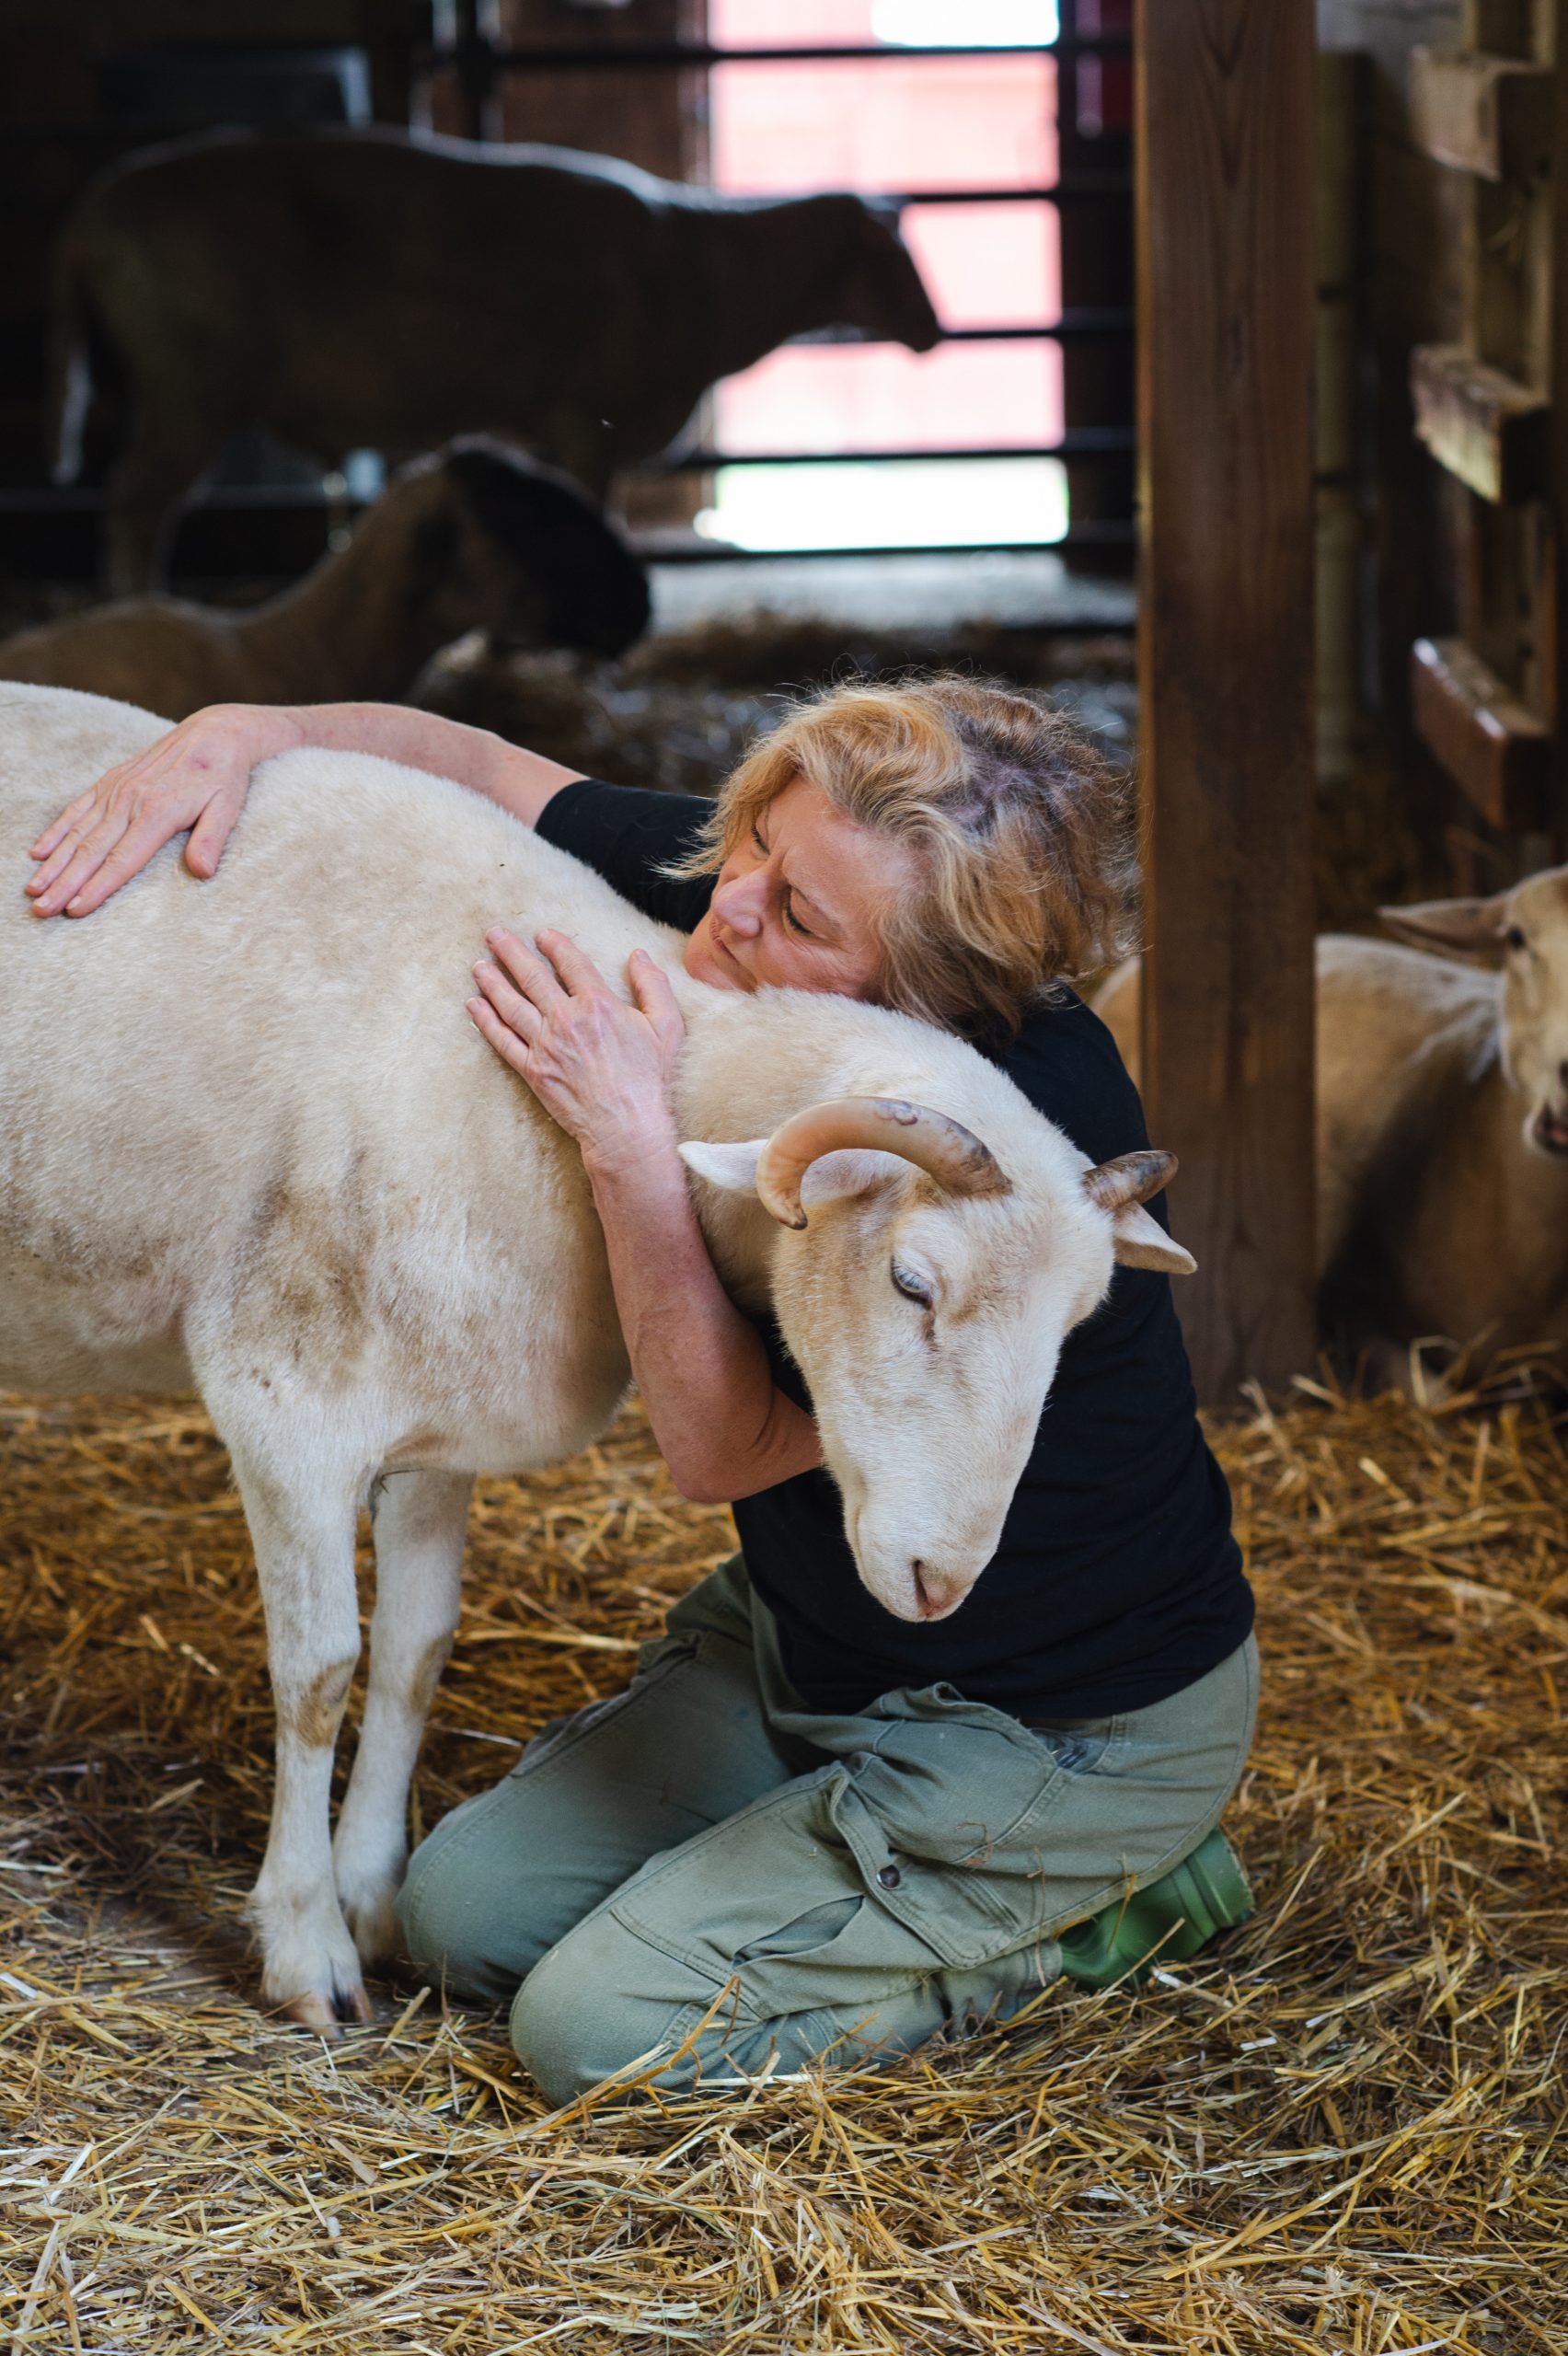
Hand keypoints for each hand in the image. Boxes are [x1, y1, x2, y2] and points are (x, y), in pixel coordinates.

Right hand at [26, 702, 305, 915]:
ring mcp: (116, 790)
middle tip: (42, 910)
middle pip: (91, 851)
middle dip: (64, 884)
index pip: (122, 860)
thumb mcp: (228, 807)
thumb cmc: (224, 776)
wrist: (214, 732)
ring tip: (33, 889)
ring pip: (78, 833)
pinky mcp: (110, 782)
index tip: (76, 910)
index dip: (98, 887)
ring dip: (54, 864)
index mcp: (158, 812)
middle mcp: (130, 801)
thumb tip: (202, 872)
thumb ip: (212, 839)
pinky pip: (77, 809)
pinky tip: (38, 852)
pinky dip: (56, 831)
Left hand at [469, 929, 684, 1173]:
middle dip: (511, 952)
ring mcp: (545, 1046)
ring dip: (492, 982)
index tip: (542, 935)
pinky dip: (486, 1021)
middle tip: (494, 934)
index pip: (570, 963)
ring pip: (511, 1005)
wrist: (626, 1127)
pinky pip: (503, 1041)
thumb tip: (638, 956)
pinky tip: (474, 1006)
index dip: (554, 945)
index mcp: (597, 1004)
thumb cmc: (650, 1079)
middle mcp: (565, 1020)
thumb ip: (653, 985)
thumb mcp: (667, 1026)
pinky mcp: (533, 1071)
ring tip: (479, 965)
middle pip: (532, 977)